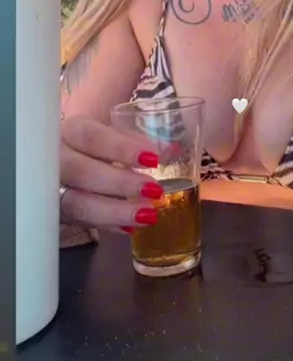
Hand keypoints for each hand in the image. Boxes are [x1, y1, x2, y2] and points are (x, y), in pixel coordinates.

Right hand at [60, 116, 163, 232]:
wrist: (58, 165)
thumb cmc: (89, 147)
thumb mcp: (108, 136)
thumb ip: (135, 142)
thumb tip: (171, 150)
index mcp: (71, 132)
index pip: (92, 137)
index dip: (121, 148)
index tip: (152, 159)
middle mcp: (56, 159)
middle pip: (82, 171)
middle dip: (120, 183)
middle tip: (154, 191)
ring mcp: (51, 189)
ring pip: (77, 203)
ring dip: (115, 211)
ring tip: (147, 215)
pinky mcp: (56, 213)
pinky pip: (80, 223)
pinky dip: (107, 225)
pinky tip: (129, 229)